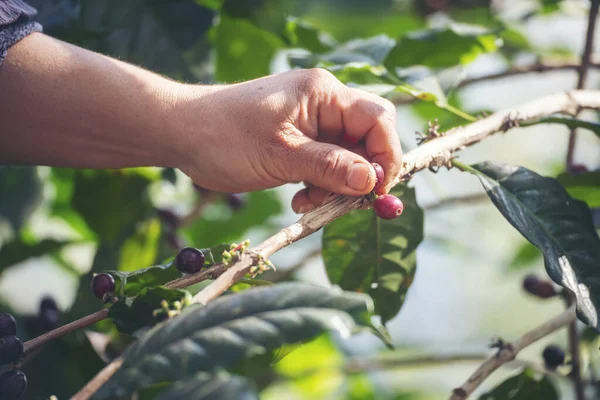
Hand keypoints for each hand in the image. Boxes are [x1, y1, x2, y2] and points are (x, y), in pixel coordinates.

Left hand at [174, 68, 401, 212]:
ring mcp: (310, 123)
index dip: (385, 156)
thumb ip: (329, 167)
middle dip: (358, 175)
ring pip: (345, 157)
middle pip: (365, 140)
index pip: (377, 120)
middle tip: (344, 203)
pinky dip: (319, 185)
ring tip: (309, 202)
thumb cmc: (225, 137)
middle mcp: (322, 104)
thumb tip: (372, 181)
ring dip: (336, 185)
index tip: (377, 191)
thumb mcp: (280, 156)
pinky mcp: (298, 141)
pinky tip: (299, 198)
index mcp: (323, 94)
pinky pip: (324, 164)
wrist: (182, 134)